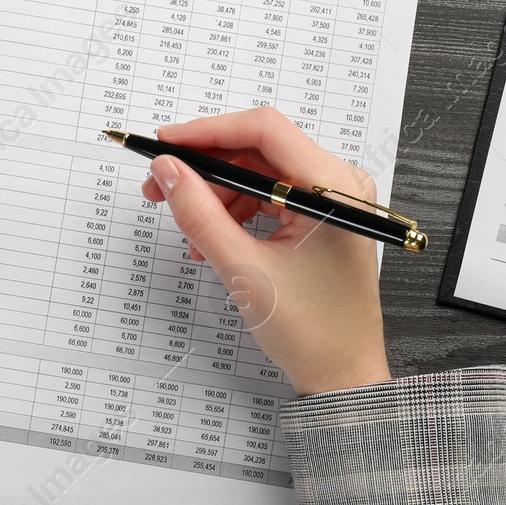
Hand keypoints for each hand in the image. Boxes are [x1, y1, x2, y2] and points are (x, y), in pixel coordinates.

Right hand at [140, 107, 389, 395]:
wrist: (343, 374)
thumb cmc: (316, 331)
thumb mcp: (245, 270)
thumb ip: (200, 214)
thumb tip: (169, 173)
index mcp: (334, 187)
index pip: (264, 130)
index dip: (208, 131)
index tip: (167, 142)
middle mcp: (339, 184)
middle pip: (259, 149)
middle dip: (206, 166)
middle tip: (163, 184)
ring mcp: (331, 199)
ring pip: (258, 172)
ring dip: (217, 193)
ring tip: (189, 225)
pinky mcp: (320, 215)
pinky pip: (268, 195)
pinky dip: (235, 210)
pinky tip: (212, 237)